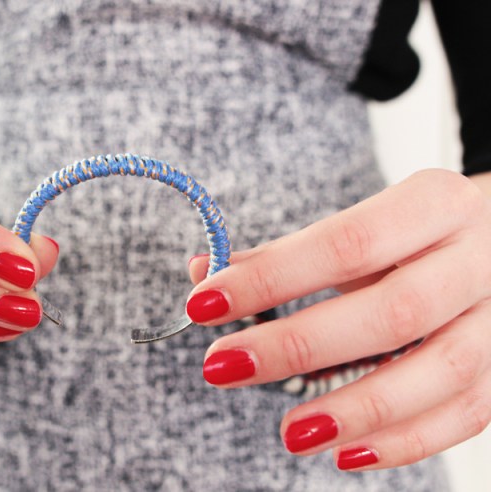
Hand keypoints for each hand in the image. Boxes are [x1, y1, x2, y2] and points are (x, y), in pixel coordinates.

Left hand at [186, 169, 490, 470]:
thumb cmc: (413, 234)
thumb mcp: (359, 225)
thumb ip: (283, 254)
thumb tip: (204, 273)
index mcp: (434, 204)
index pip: (346, 243)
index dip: (273, 278)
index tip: (205, 303)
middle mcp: (478, 258)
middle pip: (393, 312)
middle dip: (299, 346)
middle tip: (223, 366)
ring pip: (443, 372)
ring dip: (358, 409)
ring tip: (290, 432)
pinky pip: (468, 412)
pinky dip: (405, 441)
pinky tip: (345, 452)